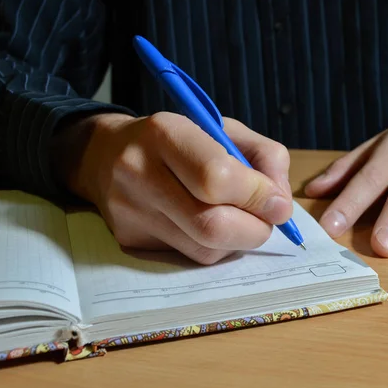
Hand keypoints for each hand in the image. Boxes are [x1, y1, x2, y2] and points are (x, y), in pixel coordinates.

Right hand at [53, 112, 292, 264]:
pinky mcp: (129, 241)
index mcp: (165, 133)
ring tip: (236, 218)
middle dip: (254, 230)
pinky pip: (189, 258)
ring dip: (237, 241)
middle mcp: (139, 172)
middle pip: (211, 225)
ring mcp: (130, 212)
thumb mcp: (223, 129)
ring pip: (204, 250)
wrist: (107, 155)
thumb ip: (264, 156)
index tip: (278, 204)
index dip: (257, 196)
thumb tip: (280, 203)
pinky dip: (214, 247)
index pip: (217, 177)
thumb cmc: (178, 140)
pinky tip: (209, 226)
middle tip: (266, 220)